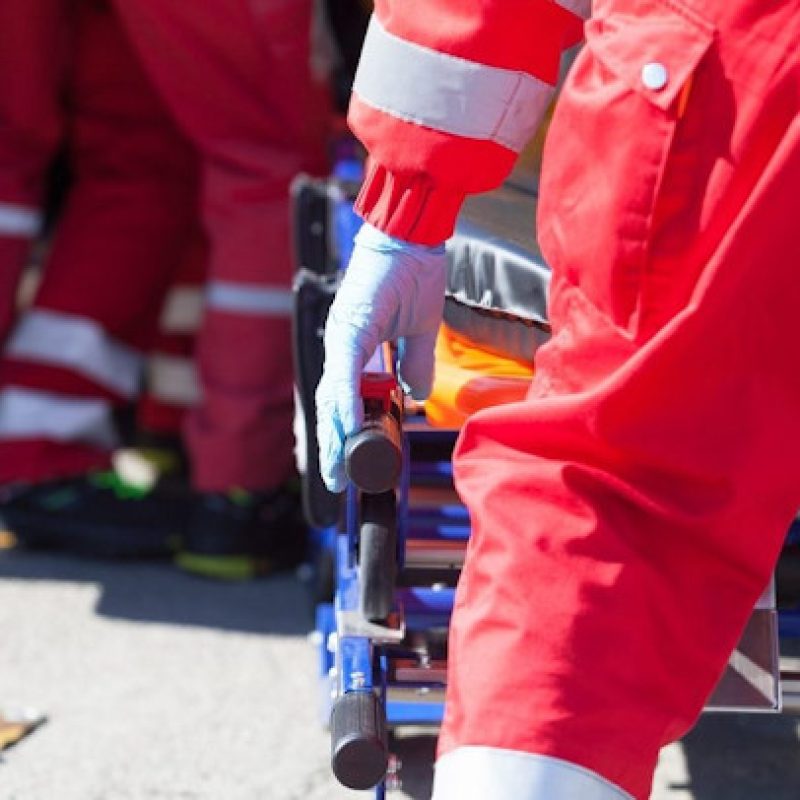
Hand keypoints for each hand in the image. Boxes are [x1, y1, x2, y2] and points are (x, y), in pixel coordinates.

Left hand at [315, 222, 446, 491]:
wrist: (411, 235)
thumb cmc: (414, 272)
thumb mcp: (419, 330)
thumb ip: (413, 364)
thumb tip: (415, 394)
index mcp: (356, 347)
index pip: (344, 397)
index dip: (342, 430)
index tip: (345, 461)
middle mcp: (342, 345)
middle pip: (330, 403)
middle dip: (331, 444)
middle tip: (332, 479)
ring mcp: (343, 336)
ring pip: (331, 393)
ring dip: (332, 432)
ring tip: (333, 467)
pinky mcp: (350, 327)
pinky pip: (344, 372)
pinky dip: (343, 401)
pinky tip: (344, 427)